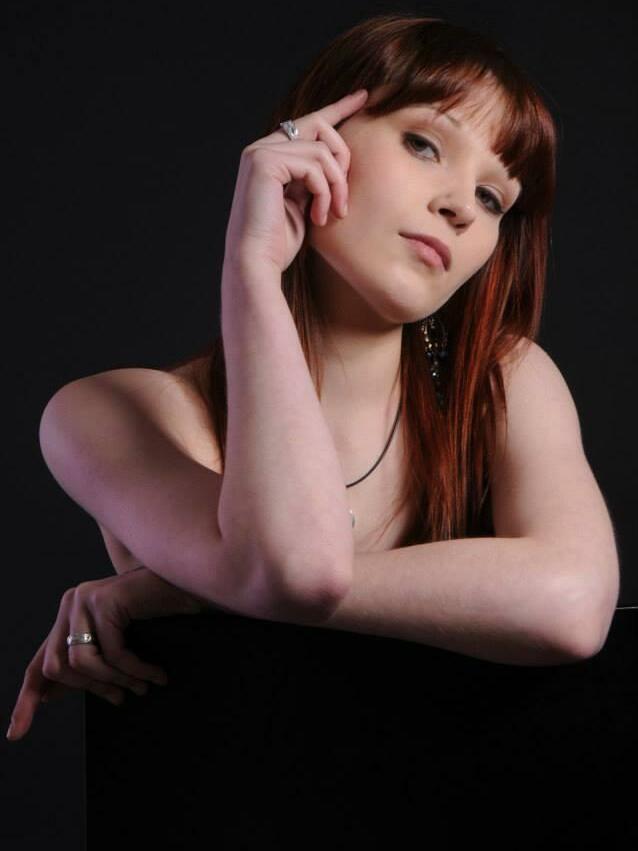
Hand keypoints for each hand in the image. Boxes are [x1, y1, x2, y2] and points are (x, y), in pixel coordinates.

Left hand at [6, 567, 195, 741]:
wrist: (191, 584)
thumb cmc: (161, 616)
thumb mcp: (116, 644)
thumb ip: (87, 663)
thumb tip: (49, 695)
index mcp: (69, 615)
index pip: (39, 664)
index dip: (26, 700)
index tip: (16, 734)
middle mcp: (71, 603)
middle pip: (57, 667)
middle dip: (92, 689)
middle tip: (121, 698)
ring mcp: (86, 598)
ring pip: (83, 662)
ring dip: (116, 681)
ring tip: (142, 686)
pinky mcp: (106, 599)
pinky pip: (113, 652)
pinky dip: (136, 670)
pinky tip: (156, 675)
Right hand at [223, 88, 368, 274]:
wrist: (256, 263)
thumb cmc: (278, 244)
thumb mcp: (302, 205)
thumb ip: (313, 179)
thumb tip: (336, 162)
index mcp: (269, 157)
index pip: (308, 122)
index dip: (338, 108)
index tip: (364, 97)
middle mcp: (262, 149)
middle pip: (320, 126)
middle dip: (343, 160)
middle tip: (344, 200)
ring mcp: (261, 153)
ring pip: (321, 149)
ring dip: (336, 185)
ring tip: (332, 214)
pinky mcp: (264, 162)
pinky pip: (313, 165)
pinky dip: (324, 192)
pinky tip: (318, 217)